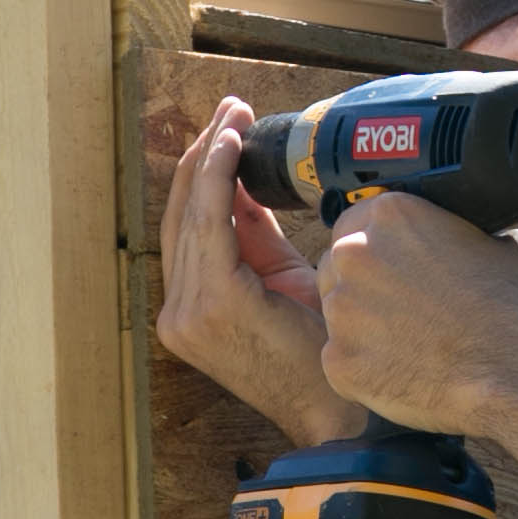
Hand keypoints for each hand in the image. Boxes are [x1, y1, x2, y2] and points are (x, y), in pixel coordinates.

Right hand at [157, 99, 367, 446]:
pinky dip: (217, 181)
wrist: (339, 410)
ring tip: (232, 116)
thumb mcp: (283, 279)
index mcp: (192, 309)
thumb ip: (256, 236)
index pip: (188, 227)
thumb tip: (246, 181)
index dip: (201, 172)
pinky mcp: (212, 306)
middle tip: (229, 109)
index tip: (225, 128)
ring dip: (210, 157)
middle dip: (203, 155)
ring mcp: (188, 314)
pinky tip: (231, 148)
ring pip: (192, 215)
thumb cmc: (321, 349)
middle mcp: (178, 313)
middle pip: (182, 215)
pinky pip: (209, 228)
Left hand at [315, 192, 517, 432]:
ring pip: (337, 316)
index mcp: (390, 215)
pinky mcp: (338, 360)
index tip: (393, 269)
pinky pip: (342, 361)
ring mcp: (341, 309)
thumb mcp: (505, 243)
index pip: (355, 223)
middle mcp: (354, 254)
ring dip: (362, 328)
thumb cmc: (512, 306)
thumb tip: (474, 239)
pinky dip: (366, 369)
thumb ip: (468, 234)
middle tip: (401, 311)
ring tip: (408, 345)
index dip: (376, 249)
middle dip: (362, 288)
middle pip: (337, 268)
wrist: (511, 369)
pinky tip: (404, 373)